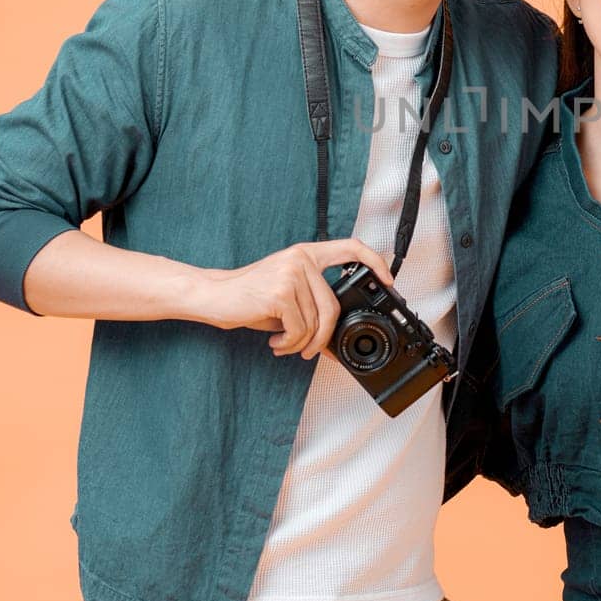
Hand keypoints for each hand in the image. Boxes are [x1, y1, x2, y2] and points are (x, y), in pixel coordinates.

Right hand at [193, 238, 392, 358]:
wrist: (213, 296)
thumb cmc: (251, 298)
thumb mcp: (288, 299)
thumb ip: (313, 309)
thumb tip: (334, 344)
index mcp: (306, 254)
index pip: (351, 248)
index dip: (374, 262)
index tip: (388, 279)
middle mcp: (301, 259)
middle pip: (333, 306)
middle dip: (323, 337)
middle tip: (310, 352)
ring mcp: (291, 273)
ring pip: (316, 322)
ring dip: (301, 344)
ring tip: (284, 344)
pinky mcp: (280, 292)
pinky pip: (299, 330)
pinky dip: (289, 344)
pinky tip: (275, 342)